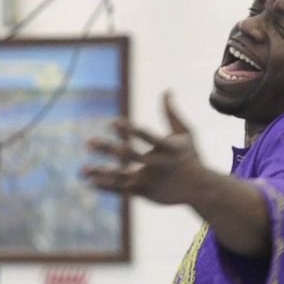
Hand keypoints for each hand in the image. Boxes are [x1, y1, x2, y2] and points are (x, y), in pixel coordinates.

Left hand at [82, 91, 208, 204]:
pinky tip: (91, 181)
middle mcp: (159, 164)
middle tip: (89, 143)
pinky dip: (107, 186)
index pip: (147, 136)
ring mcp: (152, 181)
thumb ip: (172, 113)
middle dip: (110, 150)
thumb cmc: (191, 156)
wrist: (200, 189)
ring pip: (123, 177)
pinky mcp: (146, 193)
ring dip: (102, 173)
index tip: (112, 122)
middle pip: (131, 156)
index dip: (130, 130)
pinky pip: (123, 190)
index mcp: (169, 148)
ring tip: (83, 169)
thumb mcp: (187, 133)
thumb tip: (166, 90)